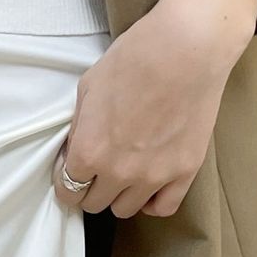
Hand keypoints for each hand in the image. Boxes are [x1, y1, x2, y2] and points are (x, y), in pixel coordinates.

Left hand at [52, 0, 256, 220]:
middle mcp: (118, 172)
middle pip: (94, 204)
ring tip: (126, 173)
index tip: (75, 168)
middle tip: (100, 169)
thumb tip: (76, 150)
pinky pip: (163, 208)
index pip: (67, 190)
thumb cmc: (135, 57)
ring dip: (121, 194)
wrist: (189, 46)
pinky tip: (150, 185)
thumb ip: (80, 128)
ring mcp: (153, 176)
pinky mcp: (185, 172)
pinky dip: (153, 201)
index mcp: (89, 152)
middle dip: (92, 188)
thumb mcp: (89, 87)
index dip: (68, 179)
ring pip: (125, 210)